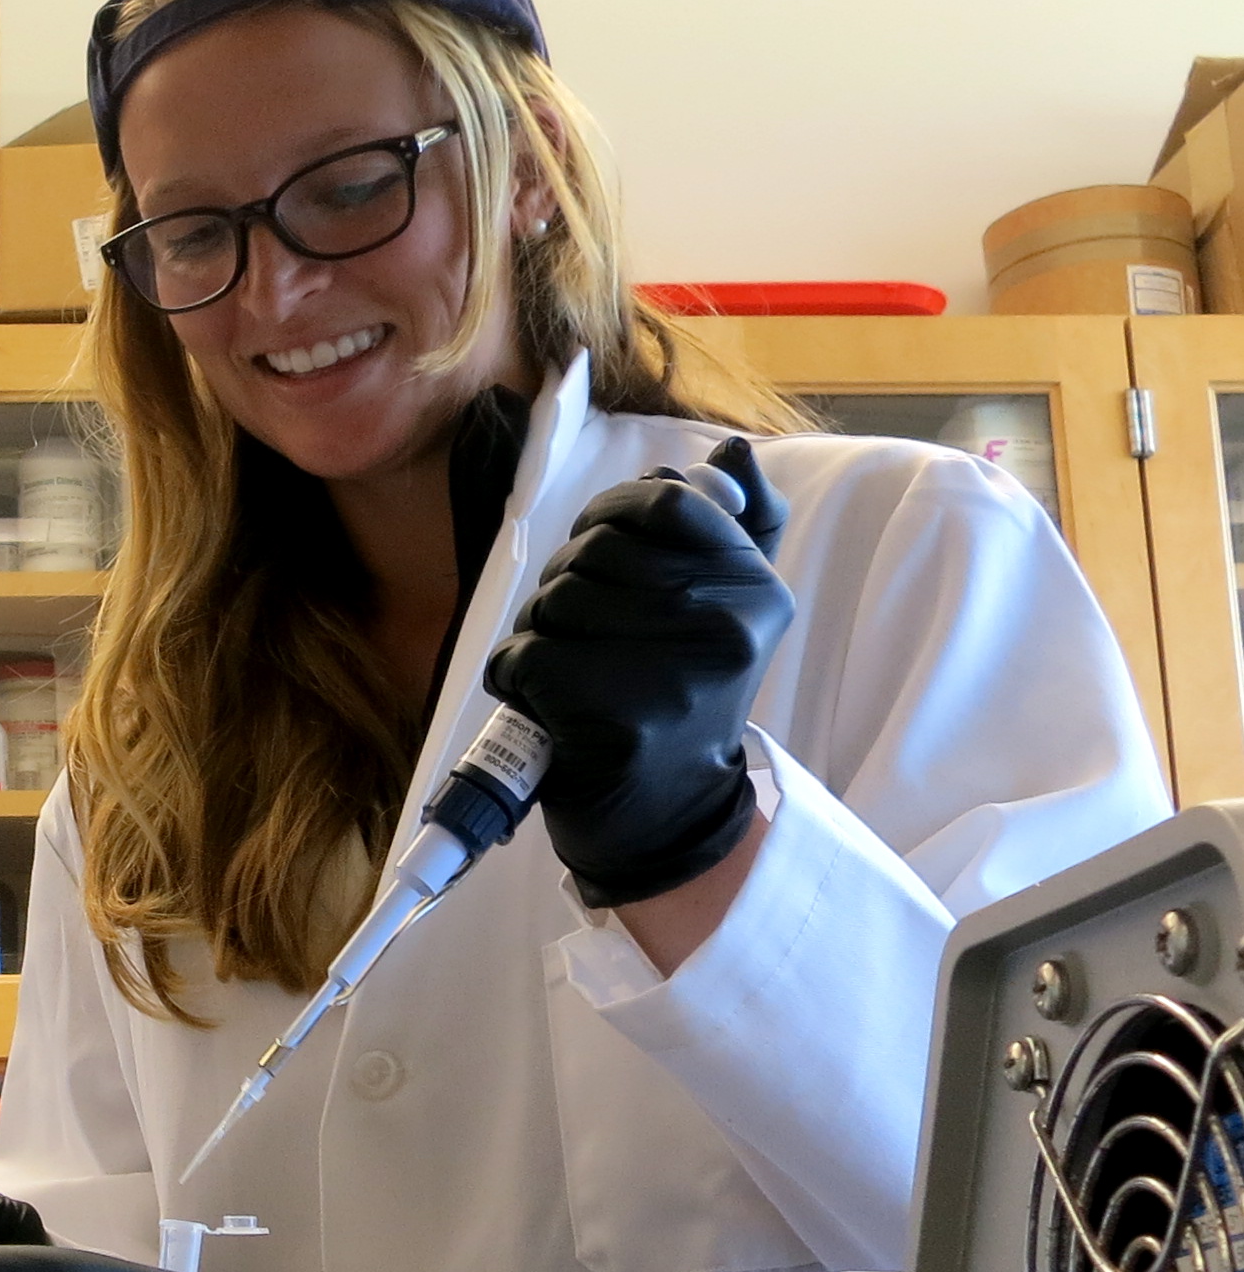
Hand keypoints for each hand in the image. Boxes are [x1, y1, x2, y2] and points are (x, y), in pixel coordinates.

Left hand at [481, 437, 793, 910]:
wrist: (669, 817)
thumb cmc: (682, 700)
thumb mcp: (728, 614)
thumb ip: (736, 530)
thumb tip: (730, 454)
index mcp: (755, 590)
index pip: (665, 500)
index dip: (613, 515)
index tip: (609, 553)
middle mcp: (723, 624)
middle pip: (594, 549)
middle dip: (569, 584)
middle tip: (588, 633)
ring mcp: (668, 671)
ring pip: (553, 601)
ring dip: (541, 634)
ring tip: (575, 674)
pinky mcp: (610, 715)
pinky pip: (524, 656)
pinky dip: (517, 680)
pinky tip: (550, 707)